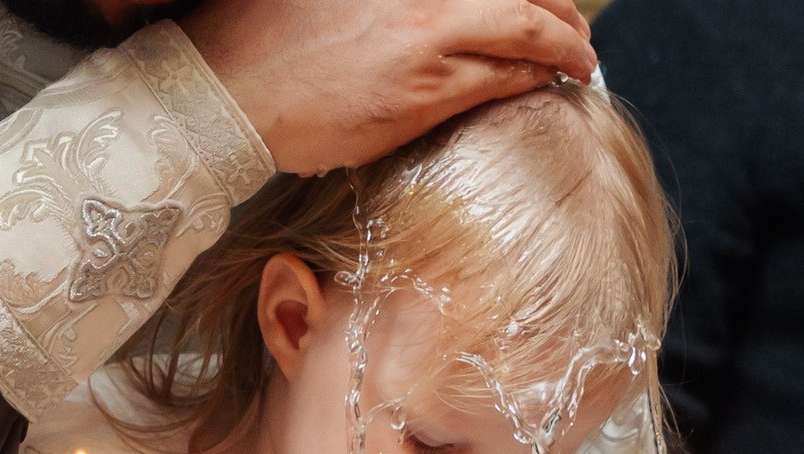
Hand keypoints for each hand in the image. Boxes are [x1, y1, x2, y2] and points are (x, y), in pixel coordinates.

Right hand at [181, 0, 596, 174]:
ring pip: (524, 27)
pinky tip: (548, 82)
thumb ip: (376, 0)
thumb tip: (414, 13)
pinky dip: (537, 76)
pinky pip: (505, 76)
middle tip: (574, 25)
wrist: (224, 93)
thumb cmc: (255, 40)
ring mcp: (426, 32)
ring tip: (579, 58)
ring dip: (564, 43)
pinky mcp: (426, 88)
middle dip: (558, 3)